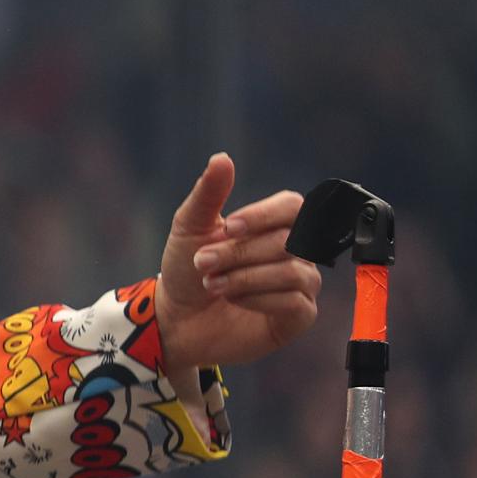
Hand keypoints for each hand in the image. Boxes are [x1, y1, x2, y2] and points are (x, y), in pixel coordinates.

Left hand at [157, 154, 322, 375]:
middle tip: (202, 264)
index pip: (293, 207)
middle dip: (238, 253)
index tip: (228, 228)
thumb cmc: (186, 270)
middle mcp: (295, 252)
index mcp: (274, 224)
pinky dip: (258, 300)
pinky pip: (295, 302)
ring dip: (245, 278)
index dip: (264, 215)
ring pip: (293, 272)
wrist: (175, 319)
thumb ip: (208, 194)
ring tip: (212, 284)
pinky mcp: (298, 316)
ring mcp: (300, 284)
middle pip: (287, 241)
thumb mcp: (190, 228)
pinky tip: (234, 301)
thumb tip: (221, 159)